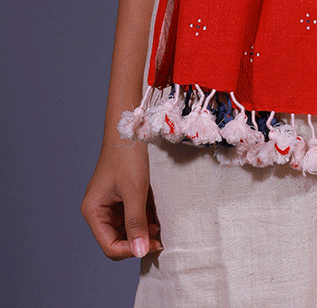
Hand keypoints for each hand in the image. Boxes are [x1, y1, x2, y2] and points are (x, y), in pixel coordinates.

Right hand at [81, 140, 161, 260]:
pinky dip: (144, 219)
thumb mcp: (134, 191)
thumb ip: (136, 222)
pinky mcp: (121, 197)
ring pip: (126, 229)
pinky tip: (157, 216)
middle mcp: (98, 211)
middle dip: (138, 241)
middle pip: (117, 240)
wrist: (131, 128)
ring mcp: (110, 204)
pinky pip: (132, 216)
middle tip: (159, 239)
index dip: (131, 250)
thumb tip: (141, 251)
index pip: (109, 246)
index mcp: (94, 211)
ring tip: (160, 226)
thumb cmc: (127, 156)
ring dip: (143, 230)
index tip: (152, 246)